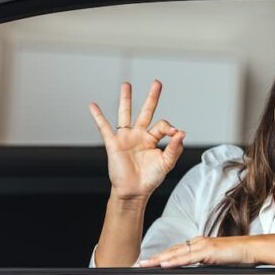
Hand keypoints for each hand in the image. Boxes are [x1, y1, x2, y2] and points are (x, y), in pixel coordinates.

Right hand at [89, 80, 185, 200]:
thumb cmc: (150, 179)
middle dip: (152, 97)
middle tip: (157, 83)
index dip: (169, 128)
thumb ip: (174, 148)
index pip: (162, 125)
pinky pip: (104, 128)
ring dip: (126, 99)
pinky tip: (93, 105)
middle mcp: (139, 136)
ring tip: (126, 85)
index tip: (175, 134)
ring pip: (126, 114)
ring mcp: (126, 138)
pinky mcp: (114, 144)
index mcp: (153, 139)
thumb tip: (182, 133)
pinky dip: (98, 117)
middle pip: (146, 112)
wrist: (133, 192)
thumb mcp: (166, 163)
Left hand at [138, 236, 256, 267]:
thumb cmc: (236, 255)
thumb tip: (194, 271)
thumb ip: (203, 263)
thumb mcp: (215, 260)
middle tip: (139, 264)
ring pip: (176, 253)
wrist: (251, 249)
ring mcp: (202, 245)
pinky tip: (165, 265)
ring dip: (159, 259)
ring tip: (146, 264)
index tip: (148, 262)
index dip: (160, 256)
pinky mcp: (208, 251)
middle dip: (154, 257)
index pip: (175, 250)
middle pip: (171, 250)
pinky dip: (175, 261)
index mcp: (198, 244)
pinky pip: (188, 258)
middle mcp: (198, 242)